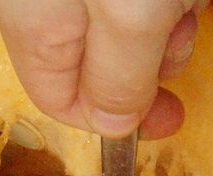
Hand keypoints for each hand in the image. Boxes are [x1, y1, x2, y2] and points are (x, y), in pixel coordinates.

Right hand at [0, 0, 207, 137]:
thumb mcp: (130, 17)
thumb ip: (119, 80)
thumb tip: (113, 126)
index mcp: (36, 24)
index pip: (59, 100)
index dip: (113, 119)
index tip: (165, 117)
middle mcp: (50, 2)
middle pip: (101, 63)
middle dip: (151, 60)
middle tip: (176, 33)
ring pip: (132, 23)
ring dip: (171, 17)